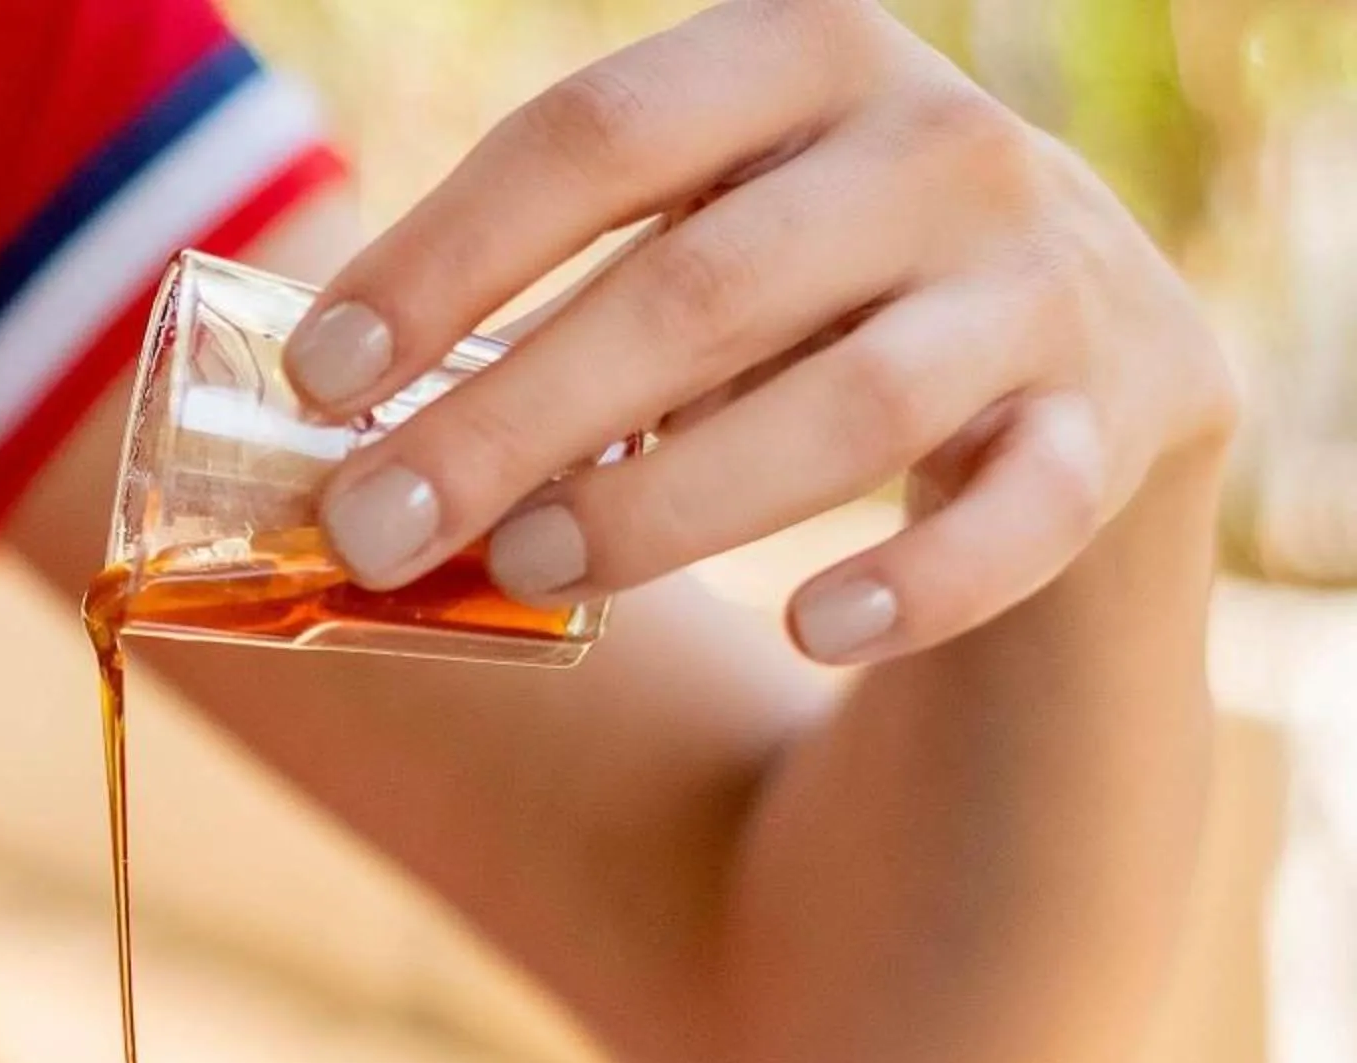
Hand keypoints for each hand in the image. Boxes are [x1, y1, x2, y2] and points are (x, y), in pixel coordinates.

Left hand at [282, 0, 1236, 665]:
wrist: (1078, 356)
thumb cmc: (804, 305)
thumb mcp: (689, 251)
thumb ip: (546, 314)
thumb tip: (334, 457)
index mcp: (797, 62)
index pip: (596, 137)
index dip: (445, 257)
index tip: (320, 375)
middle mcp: (936, 146)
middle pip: (698, 288)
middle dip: (513, 415)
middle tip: (374, 523)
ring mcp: (1041, 282)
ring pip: (848, 405)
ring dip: (669, 503)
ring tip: (526, 565)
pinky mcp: (1115, 424)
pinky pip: (1018, 514)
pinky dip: (916, 582)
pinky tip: (811, 627)